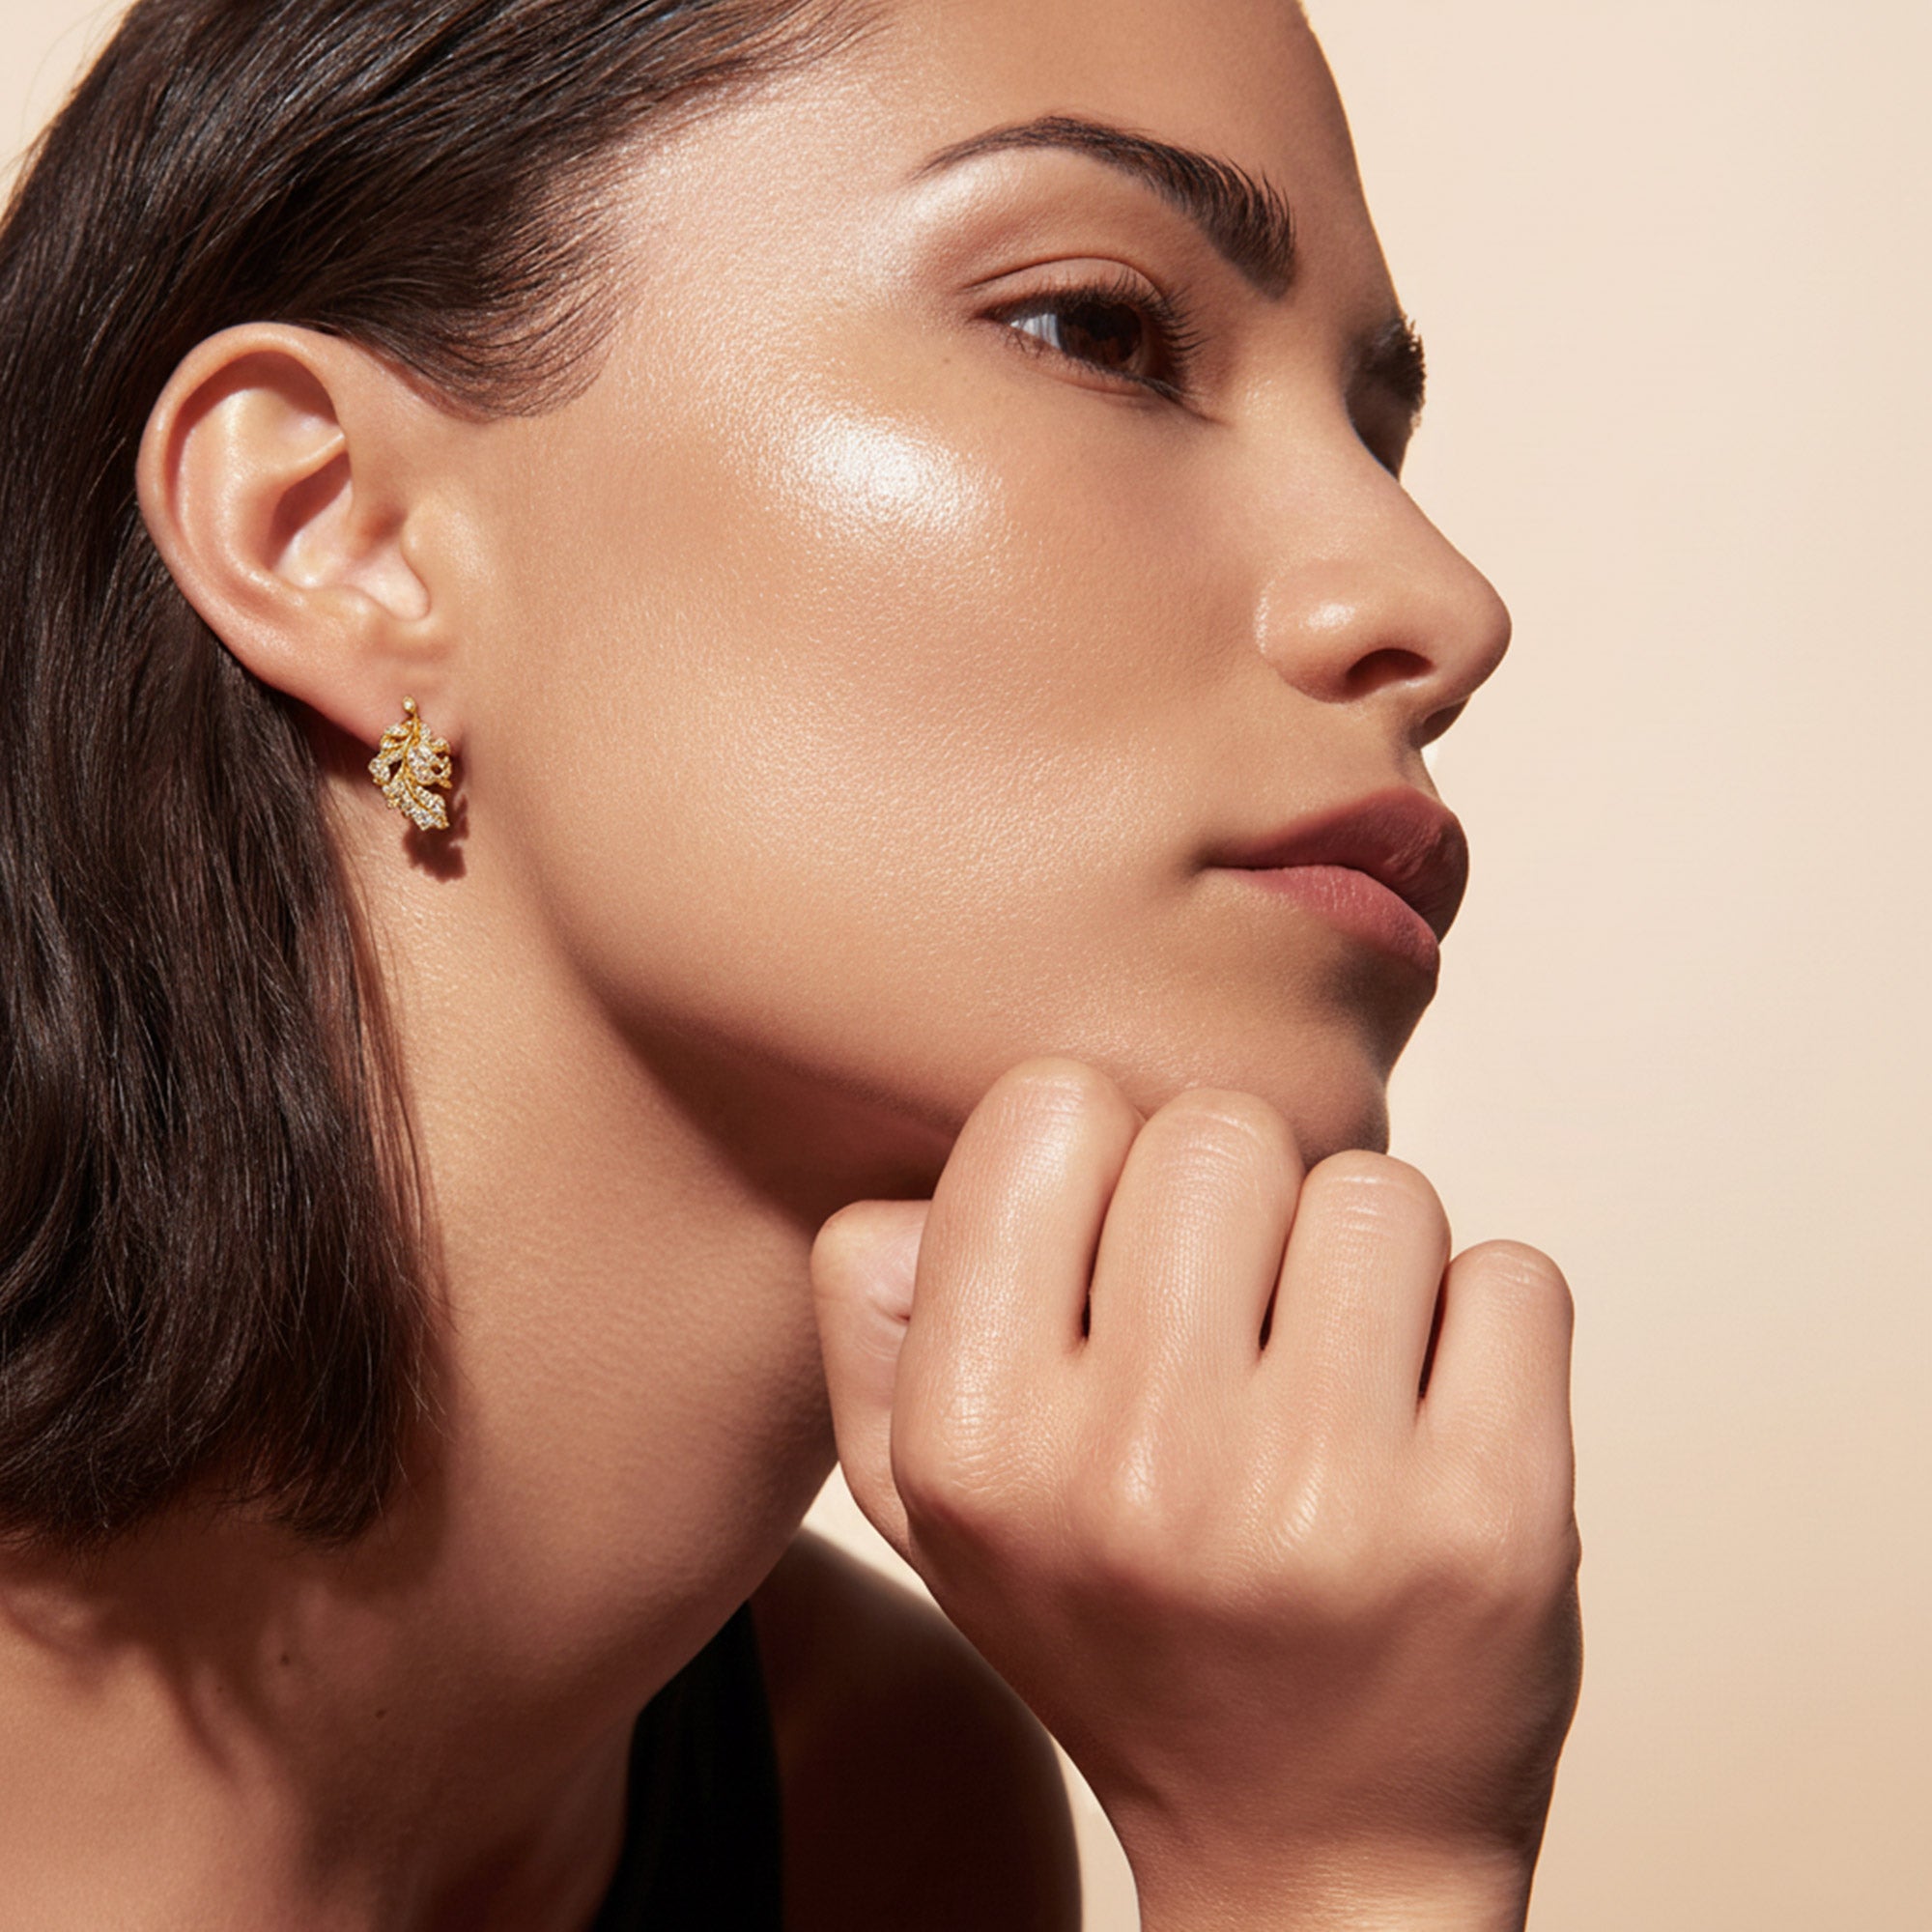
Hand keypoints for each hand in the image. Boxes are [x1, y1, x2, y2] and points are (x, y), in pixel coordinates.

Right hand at [813, 1059, 1580, 1930]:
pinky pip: (1514, 1275)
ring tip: (1333, 1378)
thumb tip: (916, 1185)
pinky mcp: (1493, 1521)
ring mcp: (1323, 1499)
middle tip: (1240, 1318)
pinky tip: (1430, 1425)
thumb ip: (874, 1321)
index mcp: (976, 1443)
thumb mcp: (928, 1502)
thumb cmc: (1118, 1632)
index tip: (1119, 1249)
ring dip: (1364, 1263)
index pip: (1049, 1108)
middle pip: (1220, 1131)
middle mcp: (1135, 1470)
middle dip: (1240, 1198)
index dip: (1098, 1154)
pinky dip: (1483, 1327)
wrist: (1309, 1851)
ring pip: (1377, 1190)